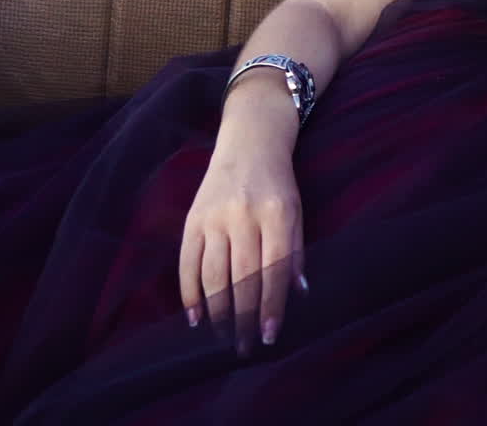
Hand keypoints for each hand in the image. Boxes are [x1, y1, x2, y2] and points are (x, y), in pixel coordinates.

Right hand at [179, 143, 305, 353]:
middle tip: (246, 346)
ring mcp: (214, 217)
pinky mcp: (192, 219)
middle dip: (245, 317)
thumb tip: (298, 293)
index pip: (274, 268)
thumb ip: (295, 250)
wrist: (249, 141)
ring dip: (218, 312)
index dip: (272, 306)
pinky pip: (188, 263)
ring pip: (214, 275)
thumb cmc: (277, 181)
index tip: (270, 336)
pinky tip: (196, 317)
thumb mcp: (295, 209)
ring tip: (223, 336)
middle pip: (242, 277)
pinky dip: (190, 294)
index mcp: (275, 212)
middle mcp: (243, 214)